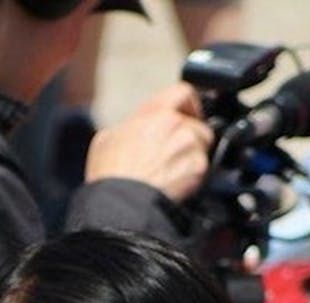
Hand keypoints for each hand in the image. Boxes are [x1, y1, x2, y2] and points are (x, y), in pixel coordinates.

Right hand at [84, 82, 213, 202]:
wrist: (122, 203)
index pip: (184, 93)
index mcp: (155, 112)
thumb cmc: (111, 175)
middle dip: (189, 139)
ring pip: (202, 147)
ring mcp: (189, 146)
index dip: (188, 105)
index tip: (188, 115)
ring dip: (191, 158)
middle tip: (173, 156)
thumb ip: (130, 127)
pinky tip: (174, 186)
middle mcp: (176, 124)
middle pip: (197, 125)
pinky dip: (192, 177)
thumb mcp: (107, 138)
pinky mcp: (198, 168)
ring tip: (171, 173)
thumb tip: (133, 131)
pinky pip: (202, 169)